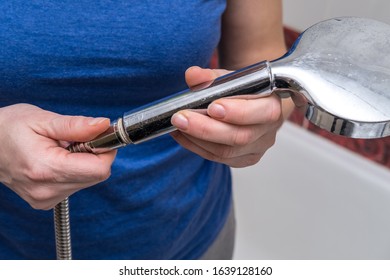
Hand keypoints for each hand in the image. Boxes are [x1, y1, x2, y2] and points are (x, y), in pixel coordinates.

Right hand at [0, 104, 115, 209]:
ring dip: (84, 163)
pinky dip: (74, 171)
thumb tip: (103, 125)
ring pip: (88, 181)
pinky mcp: (45, 202)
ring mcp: (45, 199)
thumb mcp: (42, 119)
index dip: (106, 150)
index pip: (99, 169)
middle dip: (95, 154)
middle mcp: (46, 190)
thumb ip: (76, 126)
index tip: (100, 136)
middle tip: (77, 139)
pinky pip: (75, 186)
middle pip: (96, 175)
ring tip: (62, 149)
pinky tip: (57, 160)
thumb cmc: (8, 128)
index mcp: (46, 168)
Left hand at [171, 66, 283, 167]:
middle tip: (181, 118)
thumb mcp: (230, 77)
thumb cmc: (244, 91)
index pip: (262, 113)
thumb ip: (211, 76)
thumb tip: (193, 75)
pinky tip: (181, 134)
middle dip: (206, 128)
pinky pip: (215, 158)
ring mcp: (255, 149)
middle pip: (239, 137)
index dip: (237, 112)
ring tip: (177, 125)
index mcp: (272, 106)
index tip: (211, 106)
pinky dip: (194, 146)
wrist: (252, 105)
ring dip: (196, 138)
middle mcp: (267, 131)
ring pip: (225, 152)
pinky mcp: (241, 160)